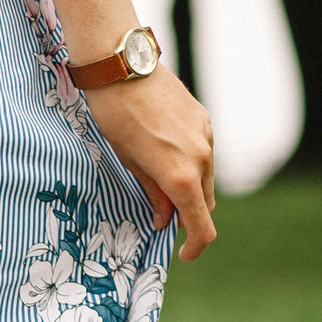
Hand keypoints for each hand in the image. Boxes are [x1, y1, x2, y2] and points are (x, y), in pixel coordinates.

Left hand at [83, 70, 216, 261]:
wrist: (124, 67)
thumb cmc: (116, 117)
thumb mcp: (128, 163)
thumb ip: (152, 193)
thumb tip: (163, 219)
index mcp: (181, 176)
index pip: (201, 225)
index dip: (194, 246)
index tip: (181, 254)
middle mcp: (202, 158)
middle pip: (204, 203)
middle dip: (187, 217)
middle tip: (160, 218)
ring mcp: (206, 136)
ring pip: (205, 179)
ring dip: (188, 191)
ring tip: (157, 185)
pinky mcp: (204, 120)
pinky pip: (203, 154)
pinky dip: (190, 167)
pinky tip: (164, 157)